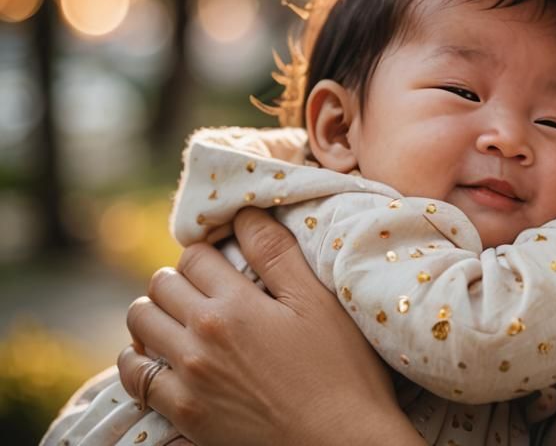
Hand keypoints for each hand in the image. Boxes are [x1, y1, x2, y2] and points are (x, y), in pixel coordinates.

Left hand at [119, 208, 423, 445]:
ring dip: (155, 312)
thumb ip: (276, 253)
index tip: (225, 260)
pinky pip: (135, 377)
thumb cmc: (340, 368)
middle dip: (180, 277)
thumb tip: (246, 212)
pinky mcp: (183, 414)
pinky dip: (139, 359)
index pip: (195, 255)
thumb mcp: (318, 301)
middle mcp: (200, 338)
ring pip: (139, 324)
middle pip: (160, 285)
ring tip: (181, 316)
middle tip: (206, 287)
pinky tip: (162, 356)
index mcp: (235, 304)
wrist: (339, 441)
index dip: (210, 251)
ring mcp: (187, 379)